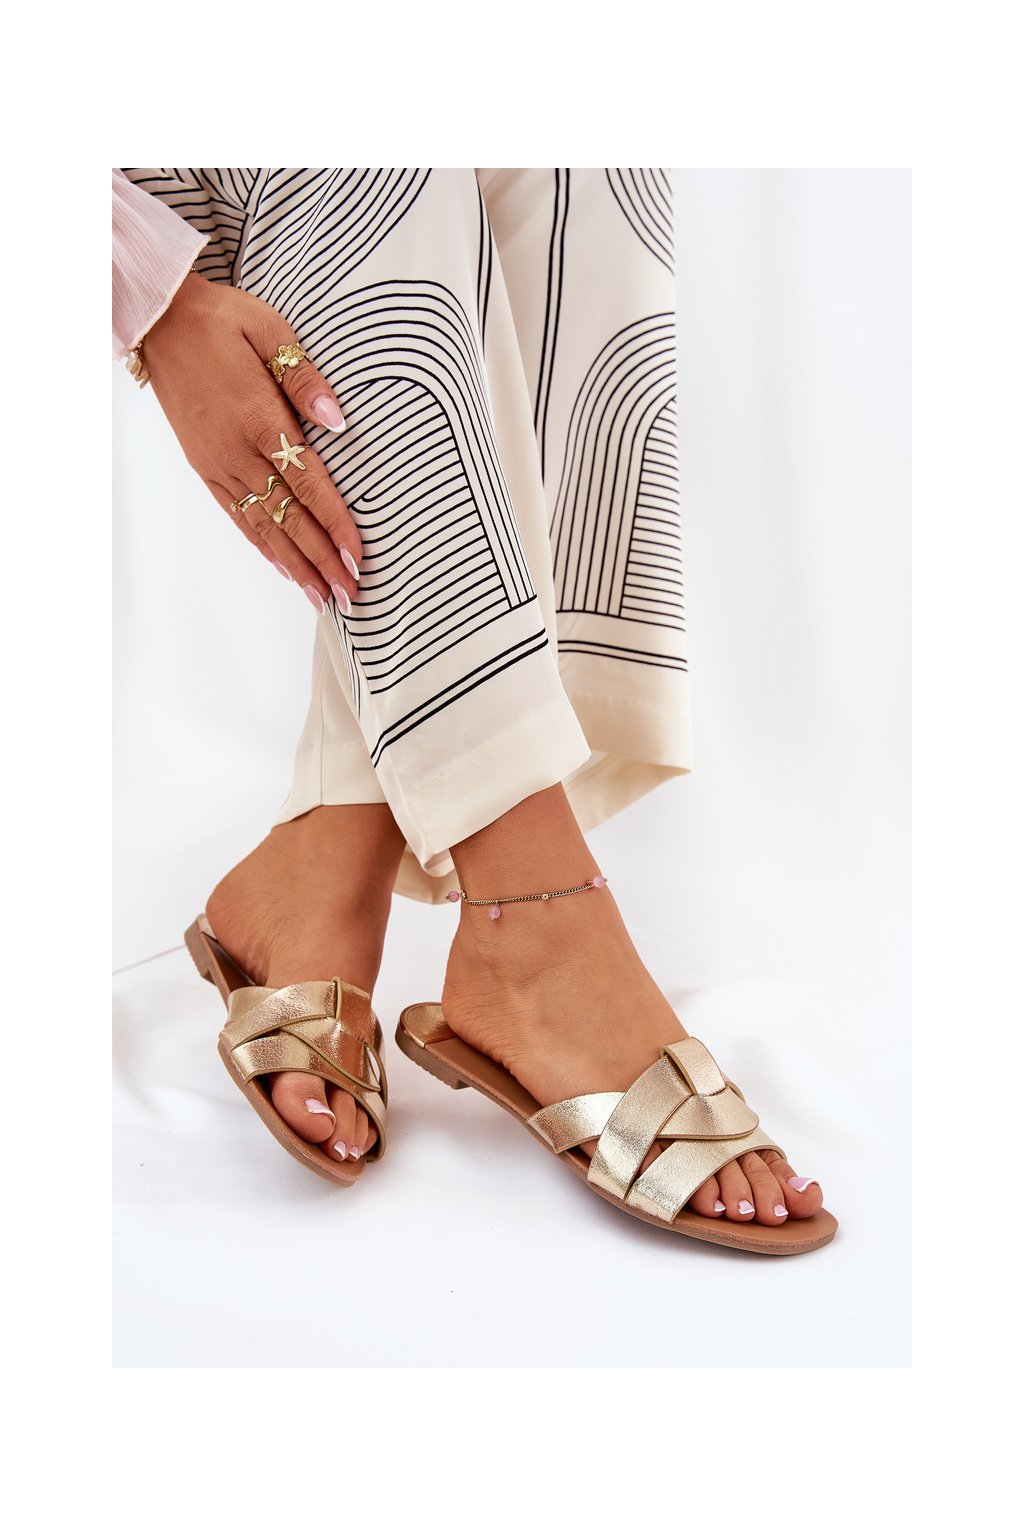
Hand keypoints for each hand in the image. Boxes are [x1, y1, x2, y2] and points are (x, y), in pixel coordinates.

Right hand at [142, 273, 359, 612]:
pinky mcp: (203, 466)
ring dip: (295, 565)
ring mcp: (217, 463)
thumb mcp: (269, 330)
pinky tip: (283, 568)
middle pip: (289, 517)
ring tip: (322, 598)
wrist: (158, 320)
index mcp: (258, 418)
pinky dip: (262, 545)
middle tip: (351, 595)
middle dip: (323, 560)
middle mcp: (236, 451)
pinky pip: (236, 515)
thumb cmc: (221, 320)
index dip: (336, 524)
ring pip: (263, 526)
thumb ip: (304, 378)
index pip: (308, 484)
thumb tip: (338, 420)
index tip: (359, 557)